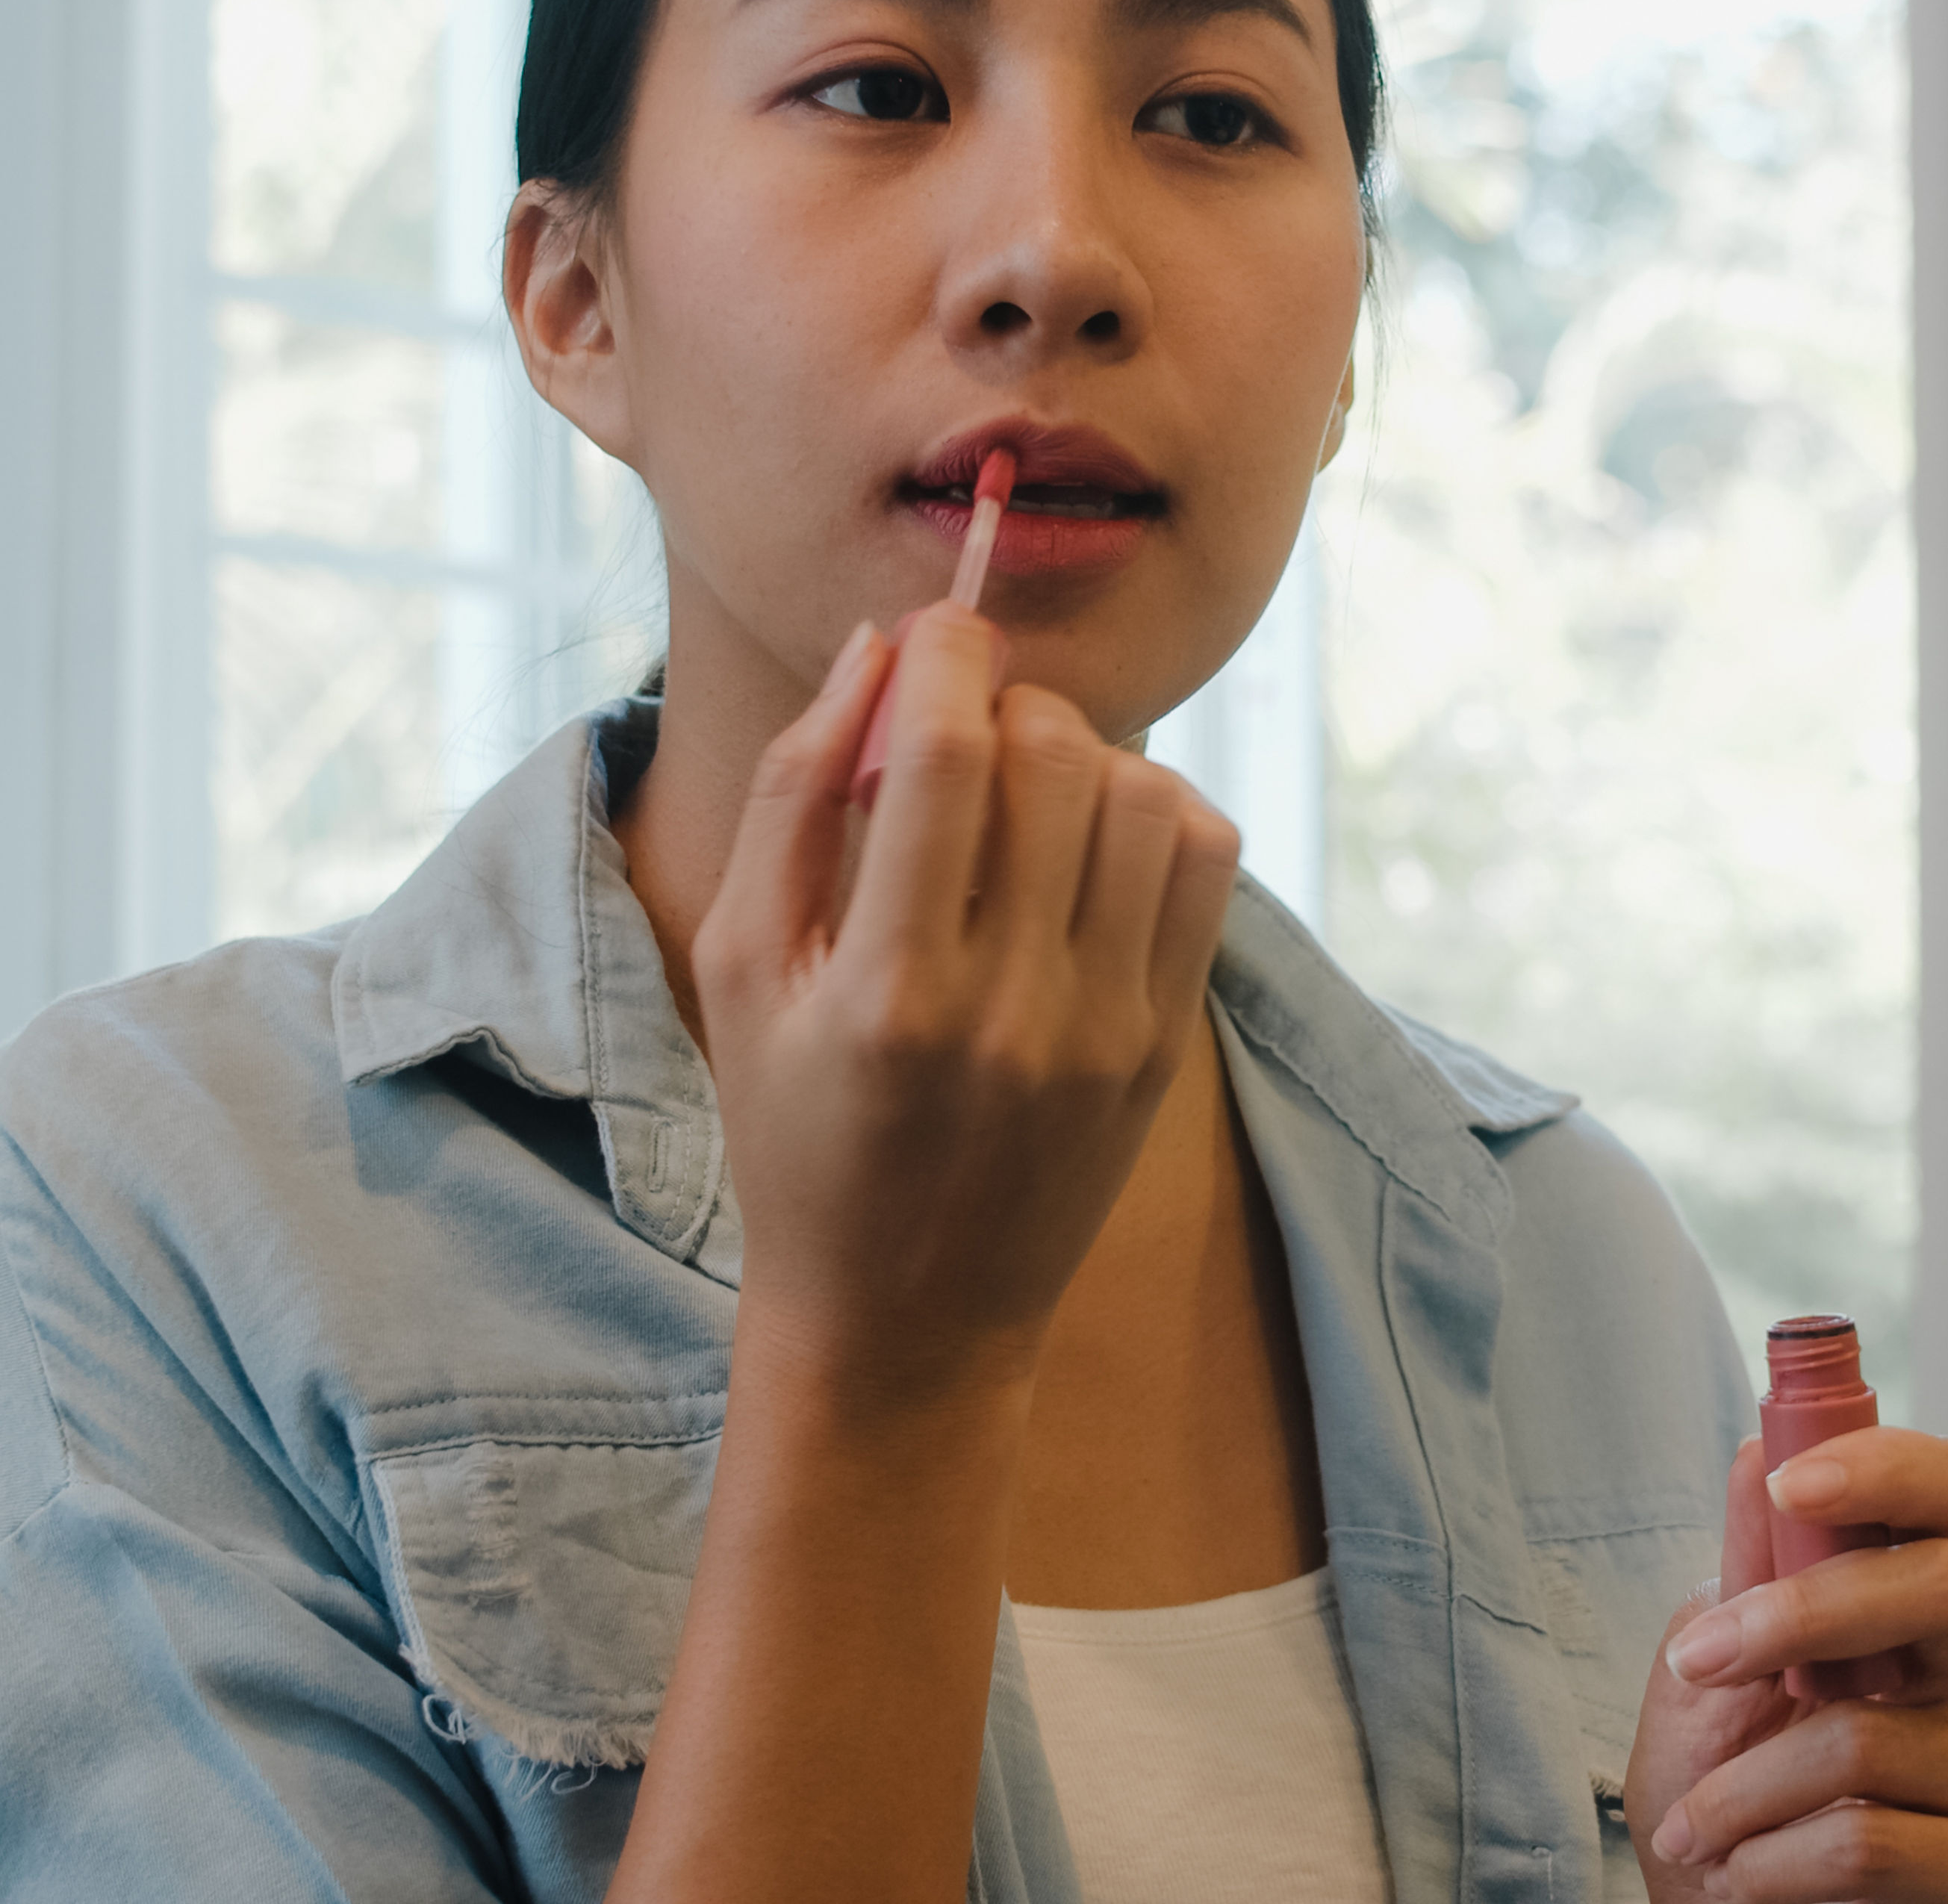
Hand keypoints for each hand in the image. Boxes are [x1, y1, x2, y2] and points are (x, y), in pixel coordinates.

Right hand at [690, 608, 1241, 1390]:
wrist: (904, 1316)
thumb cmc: (794, 1128)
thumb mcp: (743, 965)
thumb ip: (794, 795)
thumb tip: (875, 652)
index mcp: (890, 989)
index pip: (950, 753)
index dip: (948, 652)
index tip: (935, 631)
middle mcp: (1014, 1009)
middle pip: (1057, 757)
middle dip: (1008, 704)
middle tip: (964, 735)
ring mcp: (1109, 1030)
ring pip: (1146, 795)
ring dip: (1084, 758)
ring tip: (1024, 802)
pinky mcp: (1165, 1042)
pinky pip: (1204, 859)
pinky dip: (1153, 812)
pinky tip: (1088, 846)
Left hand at [1624, 1429, 1947, 1901]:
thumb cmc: (1727, 1781)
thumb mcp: (1712, 1658)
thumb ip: (1751, 1562)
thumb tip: (1761, 1451)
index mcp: (1914, 1599)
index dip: (1887, 1469)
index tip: (1789, 1483)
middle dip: (1801, 1616)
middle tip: (1696, 1661)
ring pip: (1868, 1735)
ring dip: (1742, 1790)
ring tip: (1694, 1829)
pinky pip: (1870, 1841)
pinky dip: (1772, 1861)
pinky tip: (1742, 1874)